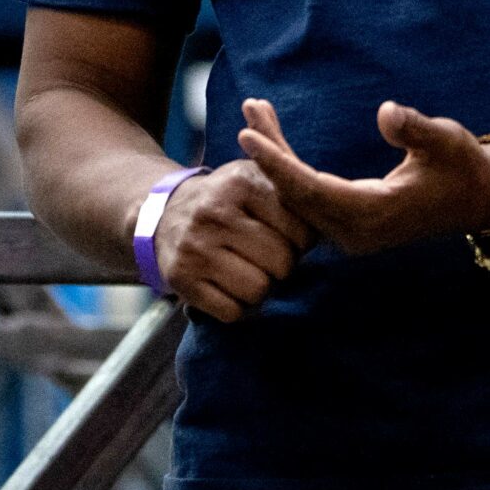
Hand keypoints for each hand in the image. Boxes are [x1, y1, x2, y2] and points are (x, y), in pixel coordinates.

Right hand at [150, 159, 316, 323]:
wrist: (162, 215)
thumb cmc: (225, 202)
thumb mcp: (252, 177)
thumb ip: (290, 183)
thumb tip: (328, 205)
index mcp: (241, 182)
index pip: (302, 232)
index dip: (301, 242)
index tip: (285, 237)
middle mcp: (215, 211)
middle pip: (282, 263)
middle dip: (280, 267)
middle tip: (264, 257)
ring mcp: (195, 246)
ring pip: (258, 291)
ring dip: (259, 289)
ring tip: (245, 271)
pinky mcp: (180, 277)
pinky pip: (232, 312)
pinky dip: (235, 307)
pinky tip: (225, 285)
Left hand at [234, 97, 489, 257]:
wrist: (479, 198)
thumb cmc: (463, 165)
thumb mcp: (447, 141)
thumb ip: (417, 129)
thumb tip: (388, 113)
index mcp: (374, 214)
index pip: (310, 190)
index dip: (277, 164)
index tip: (248, 136)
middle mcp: (356, 230)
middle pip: (295, 193)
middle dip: (268, 152)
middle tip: (249, 110)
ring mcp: (351, 232)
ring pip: (298, 195)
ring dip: (276, 156)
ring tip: (256, 112)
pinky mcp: (349, 224)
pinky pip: (308, 196)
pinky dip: (289, 167)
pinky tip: (274, 138)